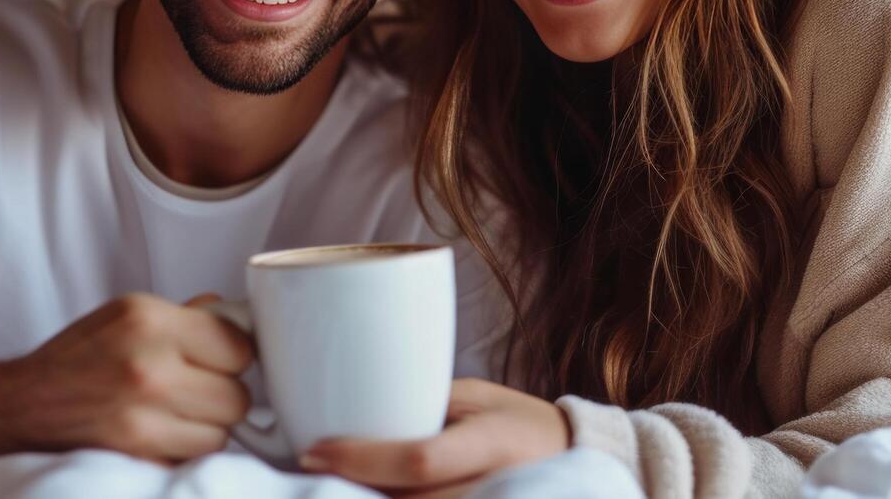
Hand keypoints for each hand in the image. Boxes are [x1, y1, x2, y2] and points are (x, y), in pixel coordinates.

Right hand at [2, 292, 252, 463]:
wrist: (20, 406)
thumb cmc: (76, 358)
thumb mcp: (126, 314)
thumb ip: (184, 316)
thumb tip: (233, 313)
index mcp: (149, 321)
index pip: (240, 347)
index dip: (232, 355)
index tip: (218, 358)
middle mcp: (148, 368)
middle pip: (238, 397)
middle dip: (222, 395)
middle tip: (195, 388)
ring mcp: (142, 418)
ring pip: (220, 435)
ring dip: (205, 428)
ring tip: (173, 413)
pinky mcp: (135, 457)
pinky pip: (190, 459)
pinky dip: (182, 451)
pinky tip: (158, 434)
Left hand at [299, 378, 569, 496]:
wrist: (578, 457)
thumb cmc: (517, 421)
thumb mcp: (475, 400)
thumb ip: (424, 408)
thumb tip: (355, 413)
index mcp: (492, 442)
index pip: (419, 460)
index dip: (362, 460)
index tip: (316, 451)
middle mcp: (496, 486)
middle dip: (354, 491)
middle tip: (312, 474)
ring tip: (337, 485)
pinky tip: (372, 496)